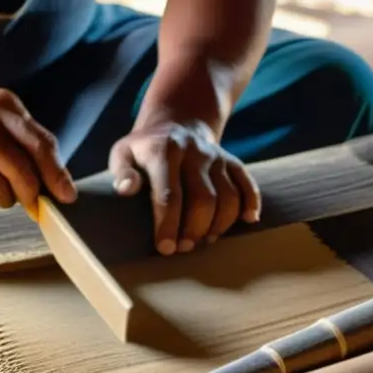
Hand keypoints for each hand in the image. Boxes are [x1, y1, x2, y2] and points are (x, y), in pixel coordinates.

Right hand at [0, 89, 76, 215]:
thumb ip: (25, 147)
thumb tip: (58, 185)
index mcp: (5, 105)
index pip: (43, 143)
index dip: (58, 173)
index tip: (67, 195)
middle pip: (29, 166)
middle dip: (35, 192)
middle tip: (34, 205)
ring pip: (10, 184)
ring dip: (7, 196)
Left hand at [109, 120, 260, 254]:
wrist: (177, 123)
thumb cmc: (144, 150)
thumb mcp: (123, 153)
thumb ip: (121, 172)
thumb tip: (126, 190)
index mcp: (164, 150)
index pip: (169, 193)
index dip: (167, 224)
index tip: (165, 248)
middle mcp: (194, 151)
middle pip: (203, 198)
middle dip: (194, 229)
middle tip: (183, 249)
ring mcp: (216, 157)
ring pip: (228, 196)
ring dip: (219, 225)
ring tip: (204, 241)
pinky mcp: (232, 162)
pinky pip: (247, 183)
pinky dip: (250, 204)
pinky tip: (247, 221)